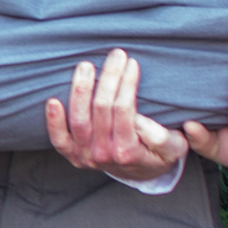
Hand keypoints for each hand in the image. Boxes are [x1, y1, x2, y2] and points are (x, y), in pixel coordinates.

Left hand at [44, 48, 186, 183]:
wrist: (141, 173)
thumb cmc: (158, 153)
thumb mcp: (174, 148)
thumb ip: (162, 137)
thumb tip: (141, 122)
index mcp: (128, 151)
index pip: (124, 109)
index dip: (127, 83)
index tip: (132, 63)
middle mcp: (104, 155)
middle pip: (102, 108)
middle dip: (109, 77)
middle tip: (116, 55)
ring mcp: (86, 156)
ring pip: (79, 118)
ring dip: (81, 89)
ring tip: (86, 66)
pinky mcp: (73, 155)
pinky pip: (59, 139)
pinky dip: (54, 121)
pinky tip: (52, 101)